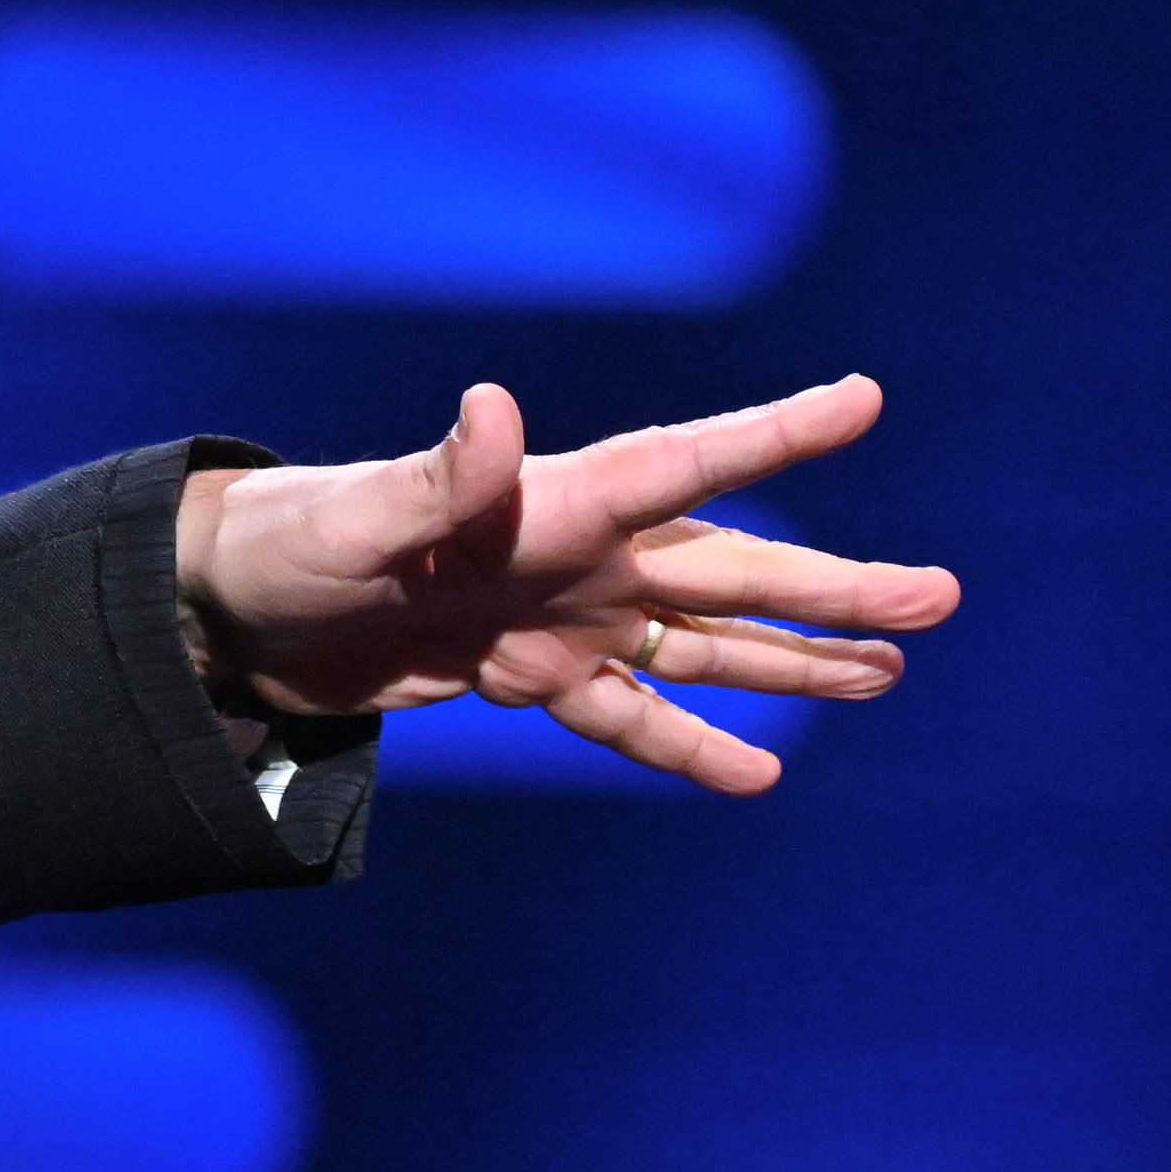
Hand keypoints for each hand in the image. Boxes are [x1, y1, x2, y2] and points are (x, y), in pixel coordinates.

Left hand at [171, 375, 959, 795]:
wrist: (229, 607)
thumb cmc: (286, 542)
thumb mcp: (357, 518)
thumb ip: (438, 477)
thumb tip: (492, 406)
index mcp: (551, 503)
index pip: (687, 462)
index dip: (777, 434)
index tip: (866, 397)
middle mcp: (576, 555)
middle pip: (730, 569)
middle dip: (834, 586)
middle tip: (940, 598)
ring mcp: (560, 616)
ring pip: (703, 642)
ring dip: (793, 660)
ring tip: (891, 673)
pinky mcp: (524, 675)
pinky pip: (628, 715)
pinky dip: (689, 744)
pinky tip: (760, 773)